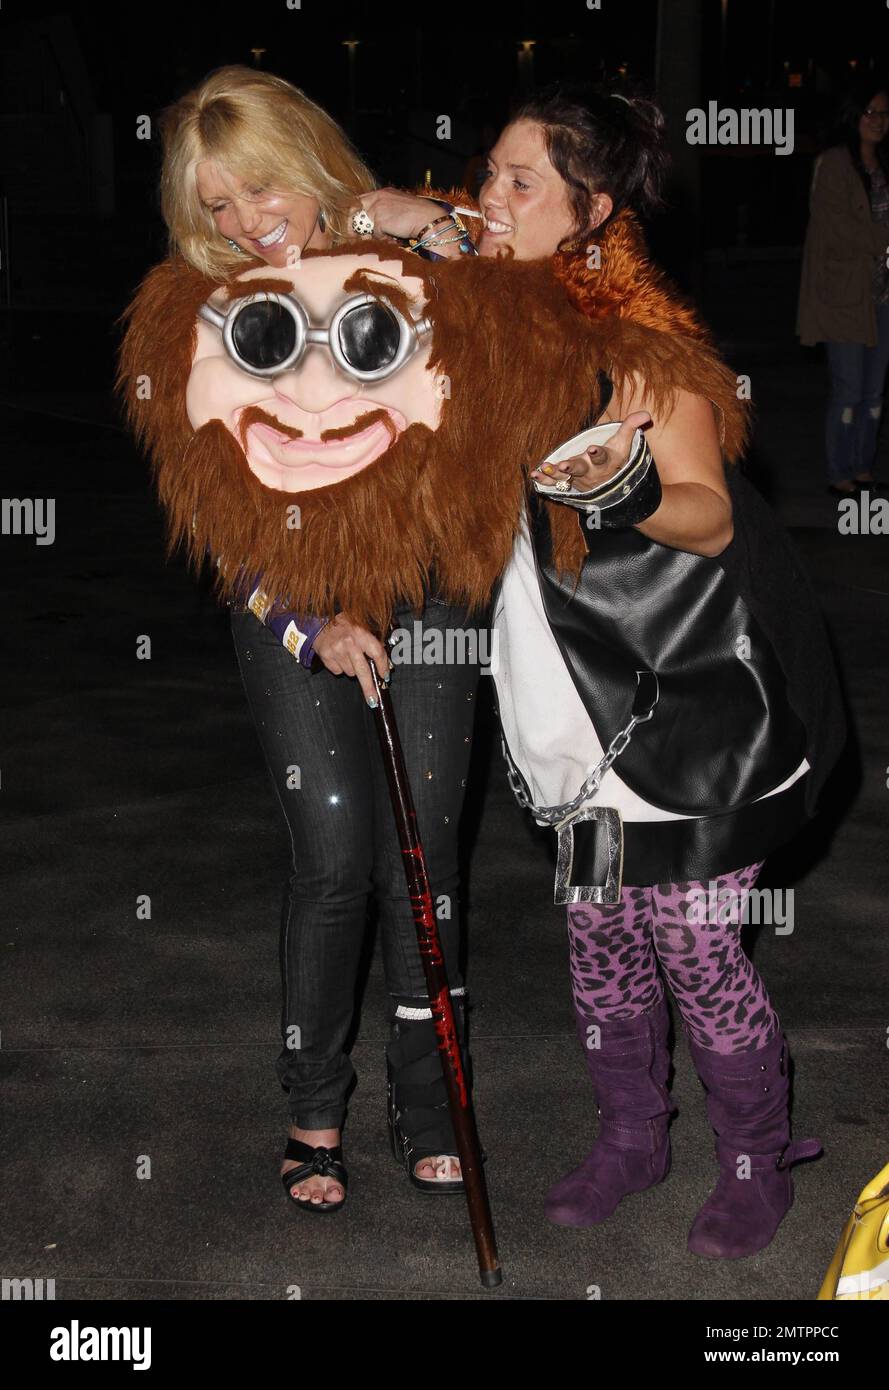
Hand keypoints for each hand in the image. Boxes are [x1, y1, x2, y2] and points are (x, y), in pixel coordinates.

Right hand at [313, 615, 391, 703]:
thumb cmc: (345, 627)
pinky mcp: (326, 656)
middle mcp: (349, 642)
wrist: (320, 623)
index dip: (383, 666)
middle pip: (363, 670)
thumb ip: (373, 645)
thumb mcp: (361, 630)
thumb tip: (386, 666)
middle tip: (373, 700)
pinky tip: (339, 658)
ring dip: (352, 669)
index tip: (385, 677)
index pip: (377, 653)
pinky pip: (338, 671)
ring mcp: (336, 650)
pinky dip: (340, 668)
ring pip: (350, 672)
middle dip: (369, 687)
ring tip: (348, 657)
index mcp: (361, 633)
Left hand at [356, 188, 441, 240]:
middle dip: (352, 226)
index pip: (360, 201)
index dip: (354, 215)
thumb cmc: (417, 217)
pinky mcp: (379, 219)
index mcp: (383, 193)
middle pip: (354, 211)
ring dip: (371, 235)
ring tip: (385, 238)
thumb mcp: (398, 208)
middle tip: (353, 237)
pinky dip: (383, 239)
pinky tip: (393, 238)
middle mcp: (378, 197)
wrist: (428, 220)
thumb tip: (369, 228)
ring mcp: (378, 207)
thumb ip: (383, 213)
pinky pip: (374, 234)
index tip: (353, 227)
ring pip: (364, 225)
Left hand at [531, 411, 651, 490]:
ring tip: (544, 467)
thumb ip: (631, 427)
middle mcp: (592, 472)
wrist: (613, 489)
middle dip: (572, 467)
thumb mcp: (625, 444)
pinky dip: (545, 480)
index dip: (598, 453)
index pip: (603, 456)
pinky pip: (555, 484)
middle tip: (563, 465)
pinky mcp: (569, 485)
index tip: (592, 448)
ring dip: (554, 474)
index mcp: (605, 461)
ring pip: (566, 478)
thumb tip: (646, 413)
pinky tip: (534, 475)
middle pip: (582, 469)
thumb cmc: (617, 460)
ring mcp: (579, 480)